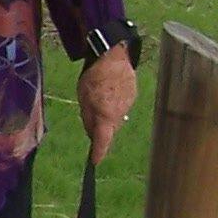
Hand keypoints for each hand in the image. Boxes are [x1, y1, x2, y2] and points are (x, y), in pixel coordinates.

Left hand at [79, 47, 138, 164]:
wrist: (113, 56)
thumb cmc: (93, 77)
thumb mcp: (83, 99)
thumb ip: (88, 118)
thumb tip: (93, 133)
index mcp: (107, 116)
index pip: (103, 141)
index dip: (99, 152)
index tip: (94, 161)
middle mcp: (121, 114)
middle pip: (110, 129)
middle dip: (101, 130)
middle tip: (91, 123)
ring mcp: (129, 105)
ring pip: (117, 117)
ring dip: (108, 115)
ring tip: (99, 101)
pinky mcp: (134, 95)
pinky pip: (122, 106)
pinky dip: (115, 104)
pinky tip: (108, 93)